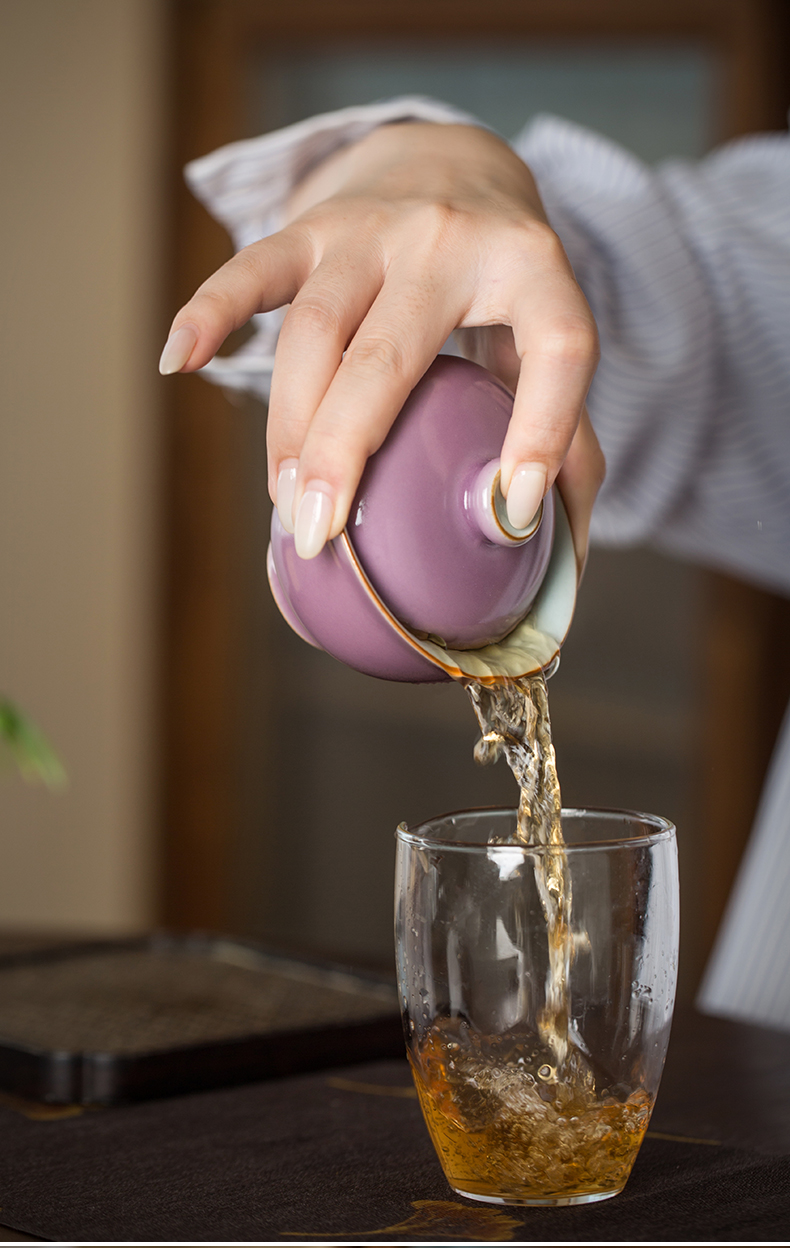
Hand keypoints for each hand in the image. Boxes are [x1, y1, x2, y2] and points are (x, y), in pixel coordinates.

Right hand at [160, 122, 602, 566]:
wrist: (451, 158)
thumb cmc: (504, 279)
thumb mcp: (547, 340)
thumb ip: (569, 437)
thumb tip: (560, 561)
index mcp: (532, 269)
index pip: (554, 348)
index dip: (542, 432)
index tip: (516, 512)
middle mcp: (449, 241)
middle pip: (388, 356)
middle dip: (345, 451)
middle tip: (321, 533)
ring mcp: (372, 228)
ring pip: (313, 330)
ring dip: (290, 424)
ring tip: (285, 501)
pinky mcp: (311, 224)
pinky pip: (252, 268)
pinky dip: (212, 313)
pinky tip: (181, 361)